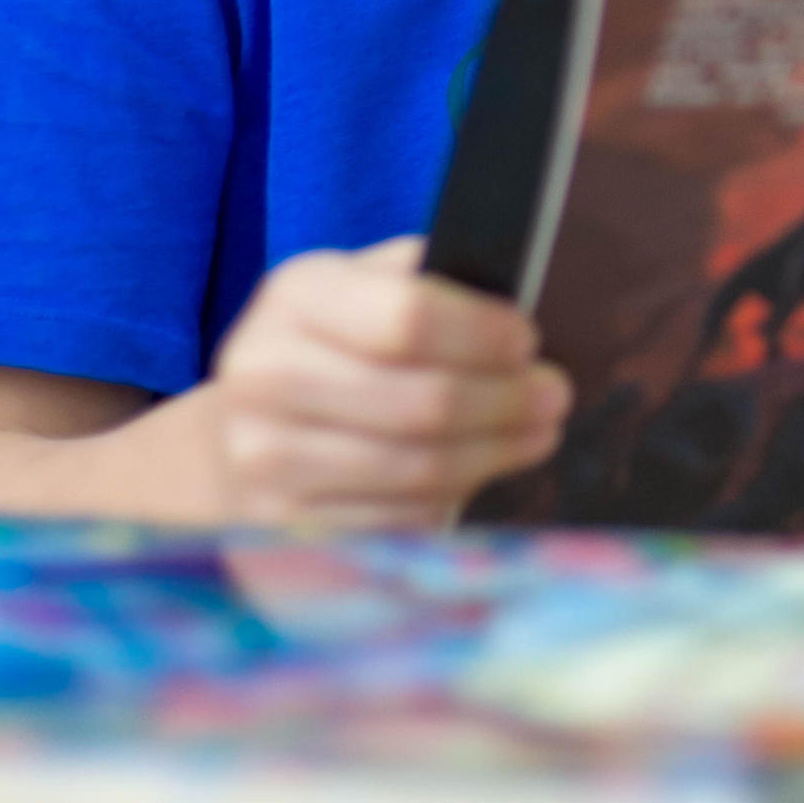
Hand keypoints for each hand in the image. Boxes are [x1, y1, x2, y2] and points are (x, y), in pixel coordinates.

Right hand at [210, 238, 568, 526]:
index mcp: (298, 295)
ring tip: (538, 433)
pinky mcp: (279, 522)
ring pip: (415, 468)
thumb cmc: (339, 338)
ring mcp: (264, 457)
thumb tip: (516, 302)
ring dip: (494, 452)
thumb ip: (432, 280)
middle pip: (420, 402)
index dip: (481, 334)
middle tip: (556, 395)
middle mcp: (266, 374)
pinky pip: (394, 519)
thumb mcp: (371, 281)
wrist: (247, 416)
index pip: (408, 318)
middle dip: (506, 401)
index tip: (528, 341)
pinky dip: (452, 497)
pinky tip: (482, 471)